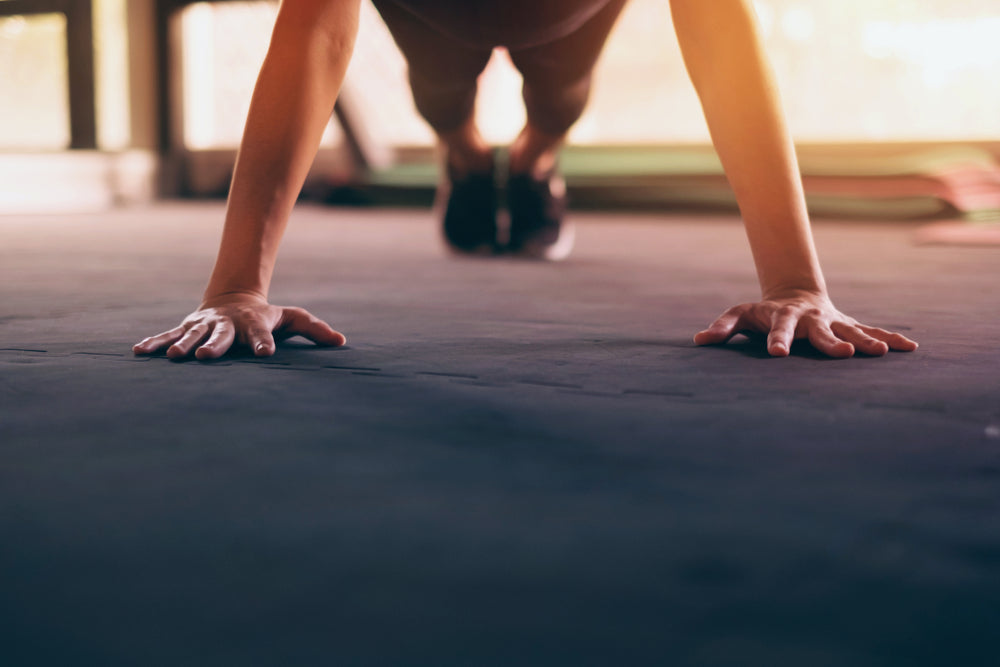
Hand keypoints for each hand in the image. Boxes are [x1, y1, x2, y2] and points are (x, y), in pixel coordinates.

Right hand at [133, 294, 345, 359]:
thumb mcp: (291, 318)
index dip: (264, 343)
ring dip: (182, 345)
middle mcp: (227, 324)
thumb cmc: (267, 316)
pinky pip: (167, 335)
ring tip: (174, 356)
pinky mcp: (186, 328)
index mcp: (254, 324)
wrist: (234, 297)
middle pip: (222, 336)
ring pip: (192, 335)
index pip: (262, 335)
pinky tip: (139, 352)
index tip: (265, 353)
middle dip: (215, 346)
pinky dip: (154, 343)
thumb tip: (341, 341)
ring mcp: (204, 325)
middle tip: (206, 357)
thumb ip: (314, 329)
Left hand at [694, 290, 917, 357]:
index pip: (779, 329)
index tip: (776, 355)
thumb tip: (699, 340)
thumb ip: (723, 327)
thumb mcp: (741, 315)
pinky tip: (909, 349)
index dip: (777, 340)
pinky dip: (890, 338)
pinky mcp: (849, 325)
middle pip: (821, 331)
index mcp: (783, 317)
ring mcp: (833, 321)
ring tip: (880, 354)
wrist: (795, 293)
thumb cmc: (763, 312)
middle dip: (831, 343)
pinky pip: (872, 331)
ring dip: (866, 342)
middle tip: (843, 354)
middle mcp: (812, 318)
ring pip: (852, 331)